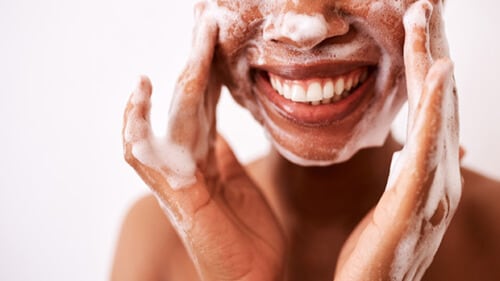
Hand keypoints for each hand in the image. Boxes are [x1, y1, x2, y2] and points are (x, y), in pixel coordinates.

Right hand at [122, 2, 284, 280]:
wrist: (255, 280)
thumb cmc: (248, 237)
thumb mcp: (239, 182)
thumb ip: (221, 152)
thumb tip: (215, 125)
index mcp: (205, 158)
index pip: (203, 103)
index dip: (208, 70)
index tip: (216, 38)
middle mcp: (187, 163)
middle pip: (188, 103)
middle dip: (197, 62)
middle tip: (208, 23)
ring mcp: (178, 179)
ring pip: (170, 120)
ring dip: (179, 80)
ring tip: (193, 44)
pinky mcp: (177, 197)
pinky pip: (145, 156)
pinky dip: (137, 124)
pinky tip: (141, 94)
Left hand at [335, 1, 461, 279]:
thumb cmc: (378, 253)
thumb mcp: (397, 205)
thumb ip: (413, 171)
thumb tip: (438, 143)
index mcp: (429, 173)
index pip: (431, 107)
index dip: (428, 62)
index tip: (418, 22)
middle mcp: (438, 177)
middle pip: (440, 102)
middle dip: (434, 49)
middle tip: (425, 3)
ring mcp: (432, 192)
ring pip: (438, 117)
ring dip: (435, 65)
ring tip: (427, 20)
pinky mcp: (414, 208)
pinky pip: (426, 151)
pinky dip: (435, 112)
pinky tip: (438, 75)